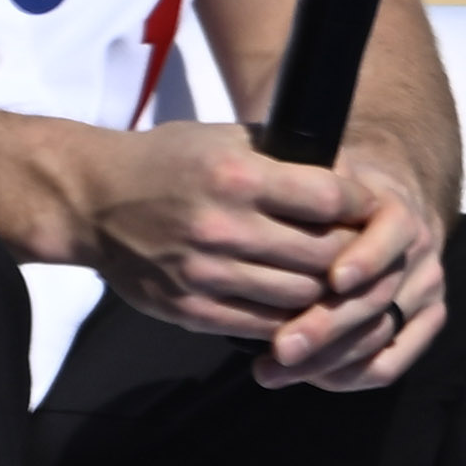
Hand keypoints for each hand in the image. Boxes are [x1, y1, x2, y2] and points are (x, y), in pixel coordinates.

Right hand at [78, 123, 443, 391]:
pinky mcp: (191, 310)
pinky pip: (264, 326)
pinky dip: (293, 321)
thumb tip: (353, 180)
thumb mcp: (225, 140)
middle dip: (356, 254)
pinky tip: (304, 309)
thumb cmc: (166, 163)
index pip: (331, 199)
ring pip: (301, 296)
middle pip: (325, 254)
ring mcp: (206, 274)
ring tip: (342, 283)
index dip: (363, 207)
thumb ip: (285, 158)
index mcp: (236, 177)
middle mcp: (223, 227)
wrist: (91, 201)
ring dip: (329, 293)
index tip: (375, 209)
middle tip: (369, 254)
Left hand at [264, 149, 446, 391]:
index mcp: (399, 213)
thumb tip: (261, 216)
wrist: (393, 207)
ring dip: (325, 360)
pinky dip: (349, 376)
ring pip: (379, 337)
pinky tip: (309, 378)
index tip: (331, 279)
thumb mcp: (326, 180)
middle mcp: (419, 253)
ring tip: (272, 370)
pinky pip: (390, 364)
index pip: (391, 236)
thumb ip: (303, 194)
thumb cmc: (339, 197)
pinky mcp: (426, 323)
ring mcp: (427, 291)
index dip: (365, 258)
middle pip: (379, 298)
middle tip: (280, 348)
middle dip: (327, 327)